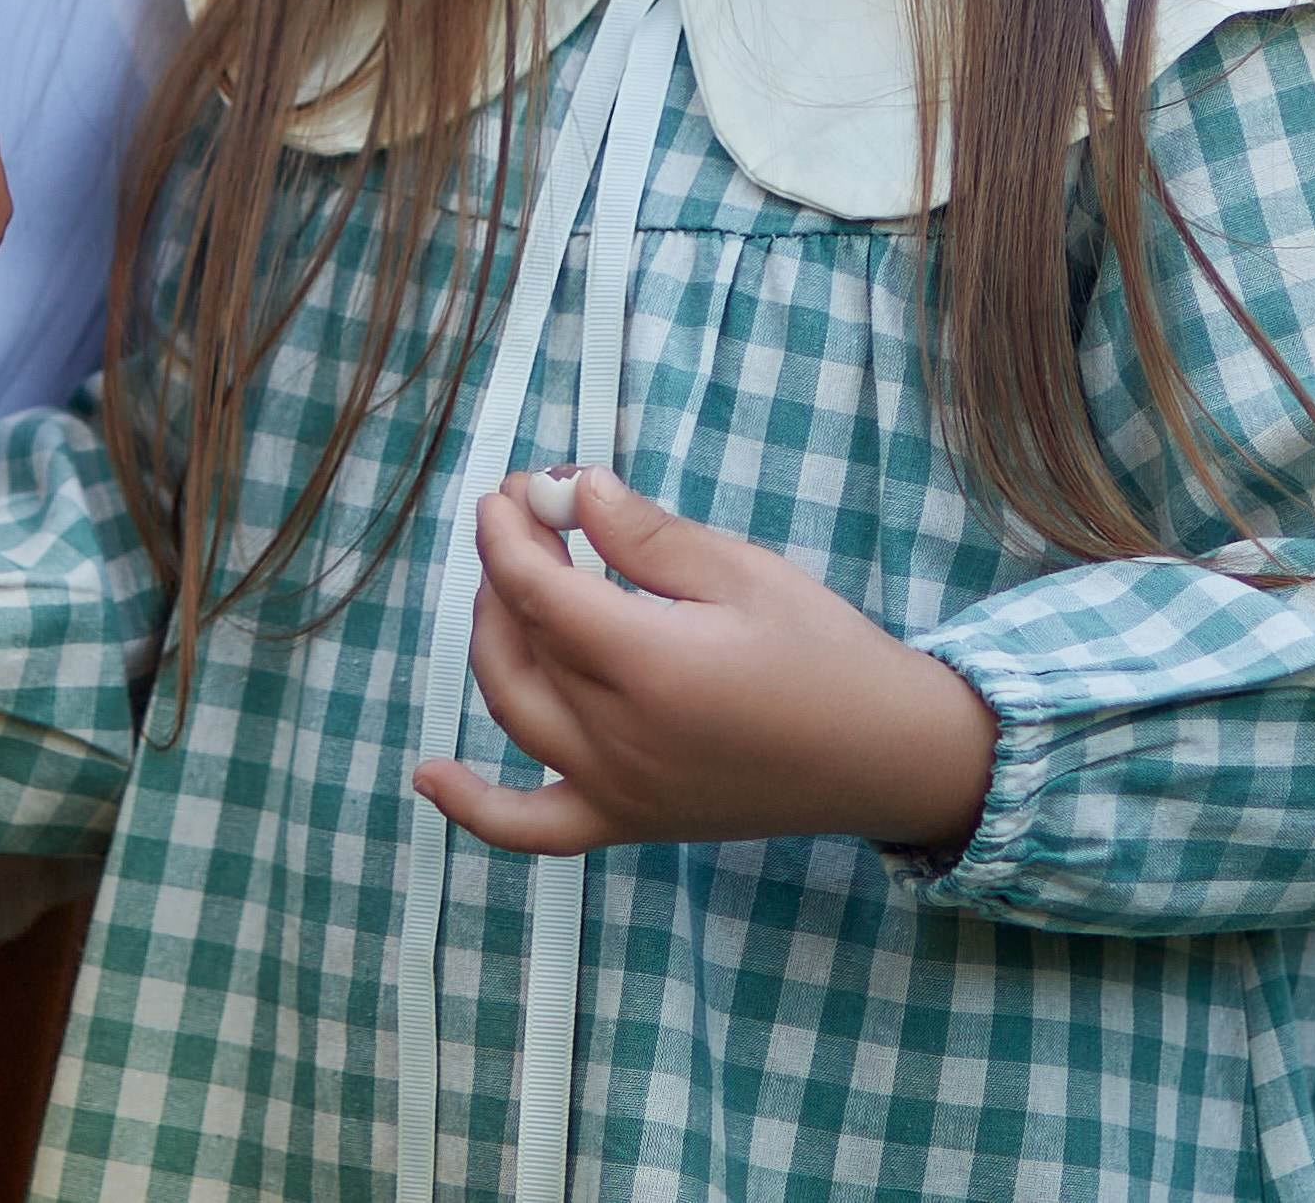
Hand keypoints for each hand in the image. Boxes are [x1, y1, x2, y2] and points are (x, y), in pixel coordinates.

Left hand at [413, 470, 997, 858]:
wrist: (884, 756)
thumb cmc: (823, 652)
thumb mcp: (741, 571)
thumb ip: (646, 536)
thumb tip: (570, 490)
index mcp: (649, 667)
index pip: (539, 589)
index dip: (510, 530)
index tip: (513, 485)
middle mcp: (618, 740)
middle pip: (518, 644)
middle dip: (502, 570)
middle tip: (521, 515)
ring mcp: (618, 791)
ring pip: (513, 710)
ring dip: (493, 640)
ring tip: (508, 583)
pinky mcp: (629, 824)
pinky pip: (532, 828)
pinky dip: (474, 807)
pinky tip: (430, 775)